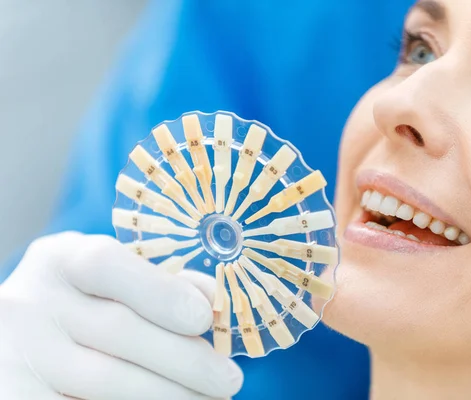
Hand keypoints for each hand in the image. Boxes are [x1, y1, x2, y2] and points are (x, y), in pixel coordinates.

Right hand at [0, 232, 241, 398]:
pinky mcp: (14, 396)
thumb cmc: (88, 304)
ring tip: (209, 398)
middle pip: (118, 330)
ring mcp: (16, 353)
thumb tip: (214, 301)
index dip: (160, 292)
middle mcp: (29, 301)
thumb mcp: (116, 280)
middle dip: (185, 359)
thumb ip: (163, 283)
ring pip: (105, 381)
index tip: (204, 318)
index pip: (106, 265)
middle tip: (229, 378)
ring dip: (169, 394)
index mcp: (60, 260)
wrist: (25, 339)